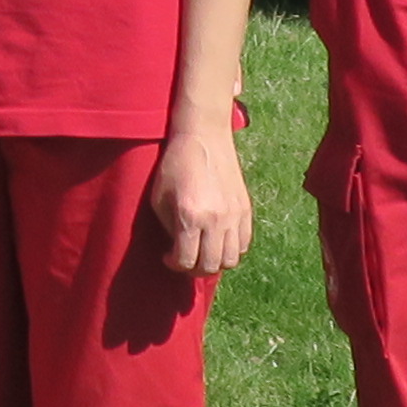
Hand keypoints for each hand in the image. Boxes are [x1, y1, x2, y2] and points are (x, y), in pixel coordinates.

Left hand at [146, 128, 253, 278]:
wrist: (204, 137)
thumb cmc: (175, 165)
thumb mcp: (159, 198)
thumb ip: (169, 229)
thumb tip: (178, 249)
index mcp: (190, 216)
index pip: (186, 261)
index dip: (174, 265)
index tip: (168, 257)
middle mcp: (216, 220)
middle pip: (210, 266)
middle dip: (194, 269)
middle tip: (185, 259)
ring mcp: (235, 215)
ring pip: (230, 260)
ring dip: (214, 262)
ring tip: (202, 251)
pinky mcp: (246, 209)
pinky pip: (243, 244)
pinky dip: (230, 250)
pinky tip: (217, 240)